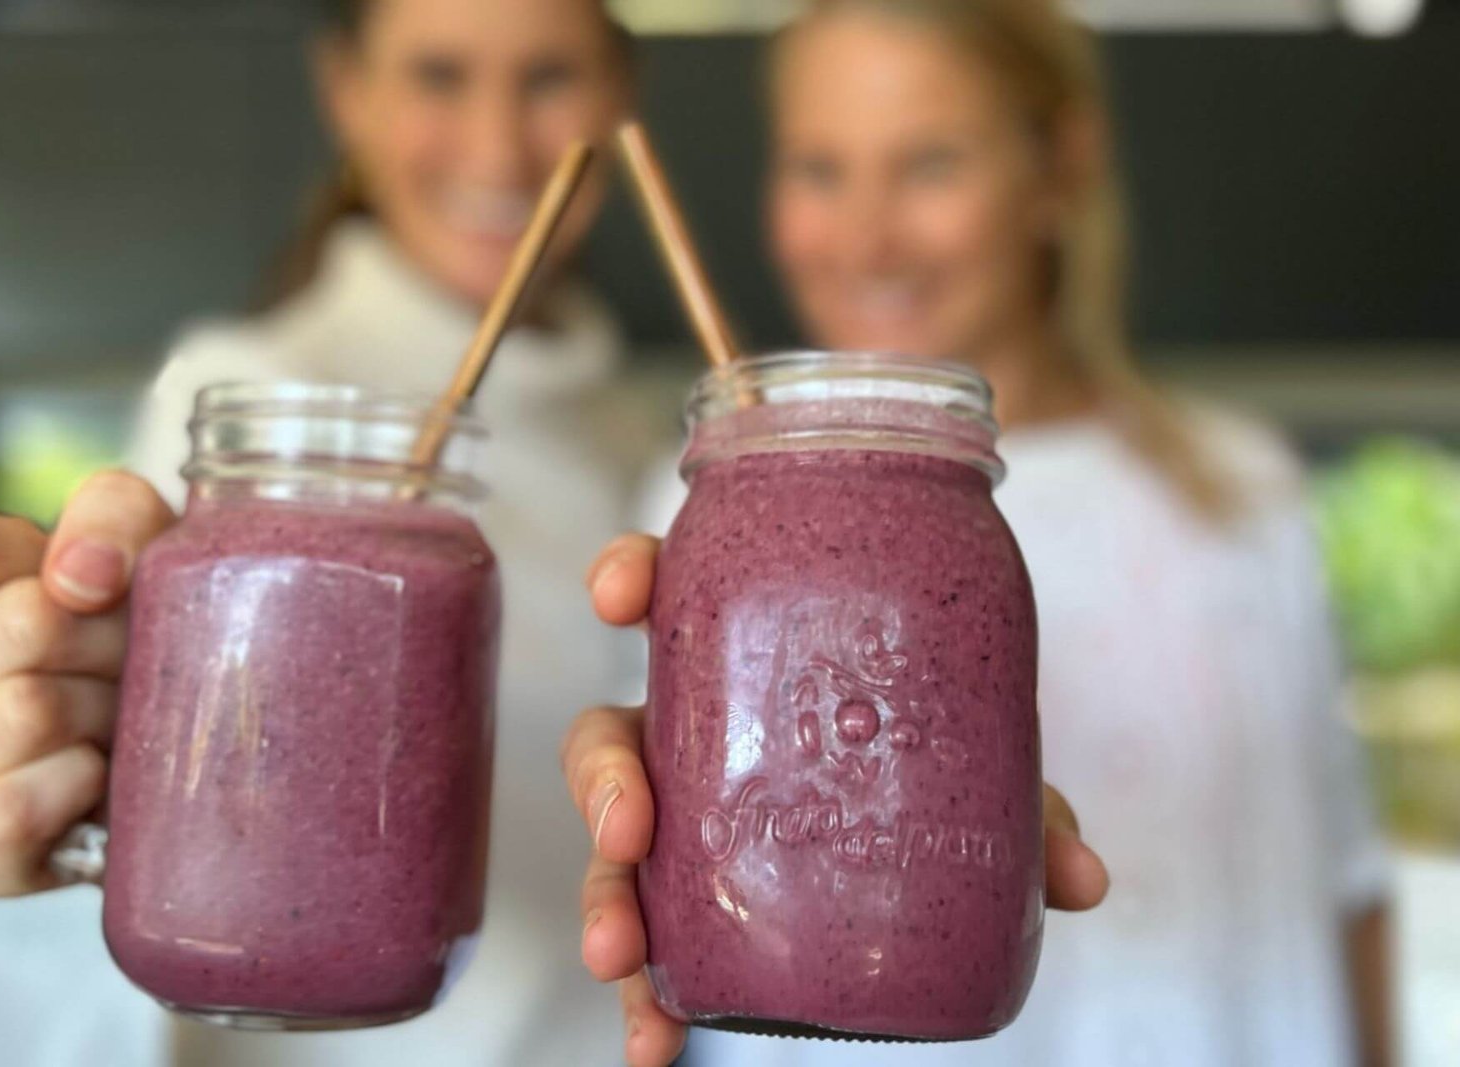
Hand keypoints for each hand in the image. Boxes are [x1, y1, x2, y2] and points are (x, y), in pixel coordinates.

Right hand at [0, 471, 174, 896]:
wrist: (196, 750)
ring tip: (123, 719)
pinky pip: (8, 813)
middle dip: (111, 634)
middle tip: (136, 660)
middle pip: (21, 626)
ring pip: (27, 710)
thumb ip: (109, 514)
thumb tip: (79, 572)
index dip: (57, 558)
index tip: (105, 584)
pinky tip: (100, 775)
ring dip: (110, 708)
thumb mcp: (142, 543)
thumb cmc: (147, 635)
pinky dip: (76, 786)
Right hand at [562, 534, 1110, 1066]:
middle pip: (612, 738)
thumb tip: (1080, 880)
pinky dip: (653, 997)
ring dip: (606, 901)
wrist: (929, 820)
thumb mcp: (975, 768)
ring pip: (614, 848)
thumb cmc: (928, 757)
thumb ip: (1020, 809)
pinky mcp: (694, 898)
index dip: (628, 578)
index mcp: (744, 663)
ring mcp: (686, 818)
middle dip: (603, 782)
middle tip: (626, 829)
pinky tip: (657, 1043)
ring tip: (620, 962)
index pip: (669, 595)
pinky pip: (656, 941)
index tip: (615, 597)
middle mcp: (696, 737)